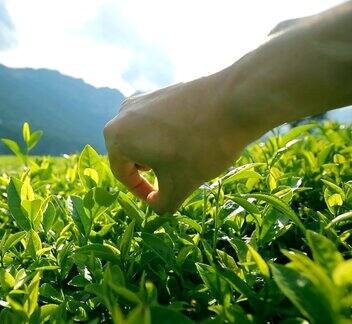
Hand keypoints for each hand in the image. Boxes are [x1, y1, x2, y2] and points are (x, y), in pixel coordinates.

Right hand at [104, 74, 254, 212]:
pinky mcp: (162, 91)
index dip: (141, 192)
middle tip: (172, 181)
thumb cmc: (200, 148)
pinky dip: (169, 137)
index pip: (122, 174)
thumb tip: (155, 204)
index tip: (160, 200)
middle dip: (150, 172)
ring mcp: (143, 100)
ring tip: (184, 162)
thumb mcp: (179, 187)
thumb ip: (161, 204)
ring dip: (160, 154)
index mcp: (117, 137)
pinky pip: (157, 123)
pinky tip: (192, 142)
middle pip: (130, 154)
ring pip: (144, 138)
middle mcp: (122, 115)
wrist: (234, 103)